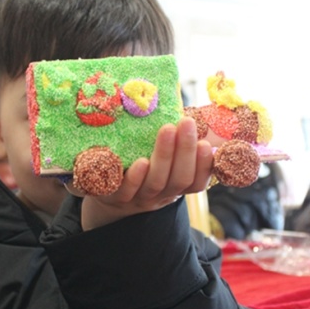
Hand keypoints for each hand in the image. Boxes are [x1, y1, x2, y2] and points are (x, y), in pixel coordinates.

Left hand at [76, 118, 213, 230]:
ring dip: (164, 156)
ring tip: (167, 130)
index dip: (203, 165)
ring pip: (156, 182)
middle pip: (179, 179)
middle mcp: (160, 194)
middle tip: (187, 122)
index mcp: (175, 185)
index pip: (196, 181)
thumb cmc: (138, 164)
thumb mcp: (160, 157)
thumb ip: (176, 139)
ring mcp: (138, 197)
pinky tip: (142, 161)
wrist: (104, 192)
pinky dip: (136, 177)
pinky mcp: (114, 195)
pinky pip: (127, 190)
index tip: (205, 143)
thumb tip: (194, 111)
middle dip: (185, 150)